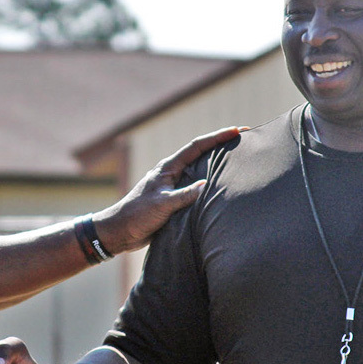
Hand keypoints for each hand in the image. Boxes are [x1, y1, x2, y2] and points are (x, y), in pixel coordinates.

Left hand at [93, 126, 241, 253]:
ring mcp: (173, 186)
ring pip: (199, 172)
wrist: (119, 232)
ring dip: (217, 166)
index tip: (237, 131)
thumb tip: (206, 185)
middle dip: (221, 147)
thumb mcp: (162, 205)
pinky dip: (210, 186)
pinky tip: (222, 189)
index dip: (217, 137)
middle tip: (243, 142)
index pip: (196, 147)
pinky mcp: (173, 200)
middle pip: (201, 155)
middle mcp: (171, 173)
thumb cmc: (136, 215)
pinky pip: (196, 189)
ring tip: (238, 162)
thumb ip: (183, 195)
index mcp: (168, 168)